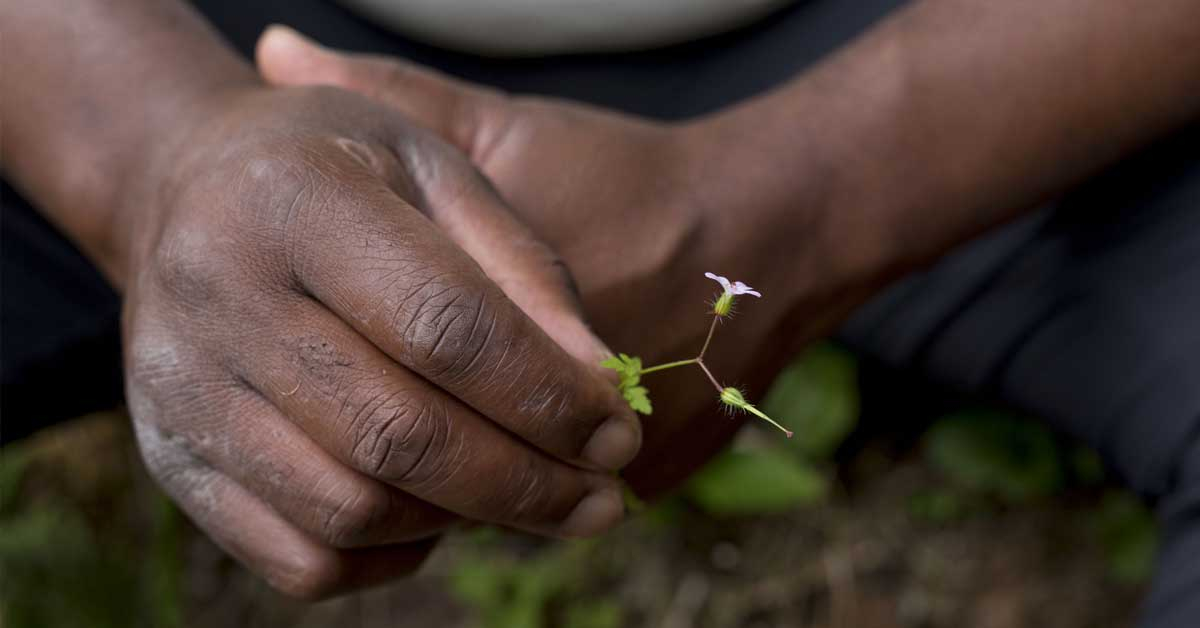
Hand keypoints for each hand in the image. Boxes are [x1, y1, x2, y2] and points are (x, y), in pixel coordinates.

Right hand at [114, 83, 640, 597]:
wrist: (188, 184)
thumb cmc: (343, 171)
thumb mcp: (441, 174)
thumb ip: (525, 275)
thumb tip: (599, 394)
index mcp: (294, 196)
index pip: (444, 325)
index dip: (547, 397)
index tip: (618, 439)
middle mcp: (216, 292)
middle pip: (397, 435)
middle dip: (526, 485)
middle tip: (601, 501)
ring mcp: (178, 385)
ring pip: (350, 510)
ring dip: (464, 520)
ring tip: (522, 491)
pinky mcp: (168, 457)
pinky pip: (299, 560)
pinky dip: (390, 557)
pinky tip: (435, 510)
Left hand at [256, 27, 866, 495]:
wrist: (767, 224)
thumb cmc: (622, 173)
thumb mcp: (506, 128)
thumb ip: (395, 100)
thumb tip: (272, 50)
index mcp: (499, 317)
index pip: (398, 375)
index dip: (351, 370)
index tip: (335, 344)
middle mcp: (555, 398)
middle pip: (443, 449)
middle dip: (396, 430)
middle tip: (374, 396)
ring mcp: (618, 449)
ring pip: (503, 489)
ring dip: (461, 471)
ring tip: (436, 421)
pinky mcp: (661, 474)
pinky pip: (559, 492)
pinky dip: (532, 474)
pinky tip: (509, 434)